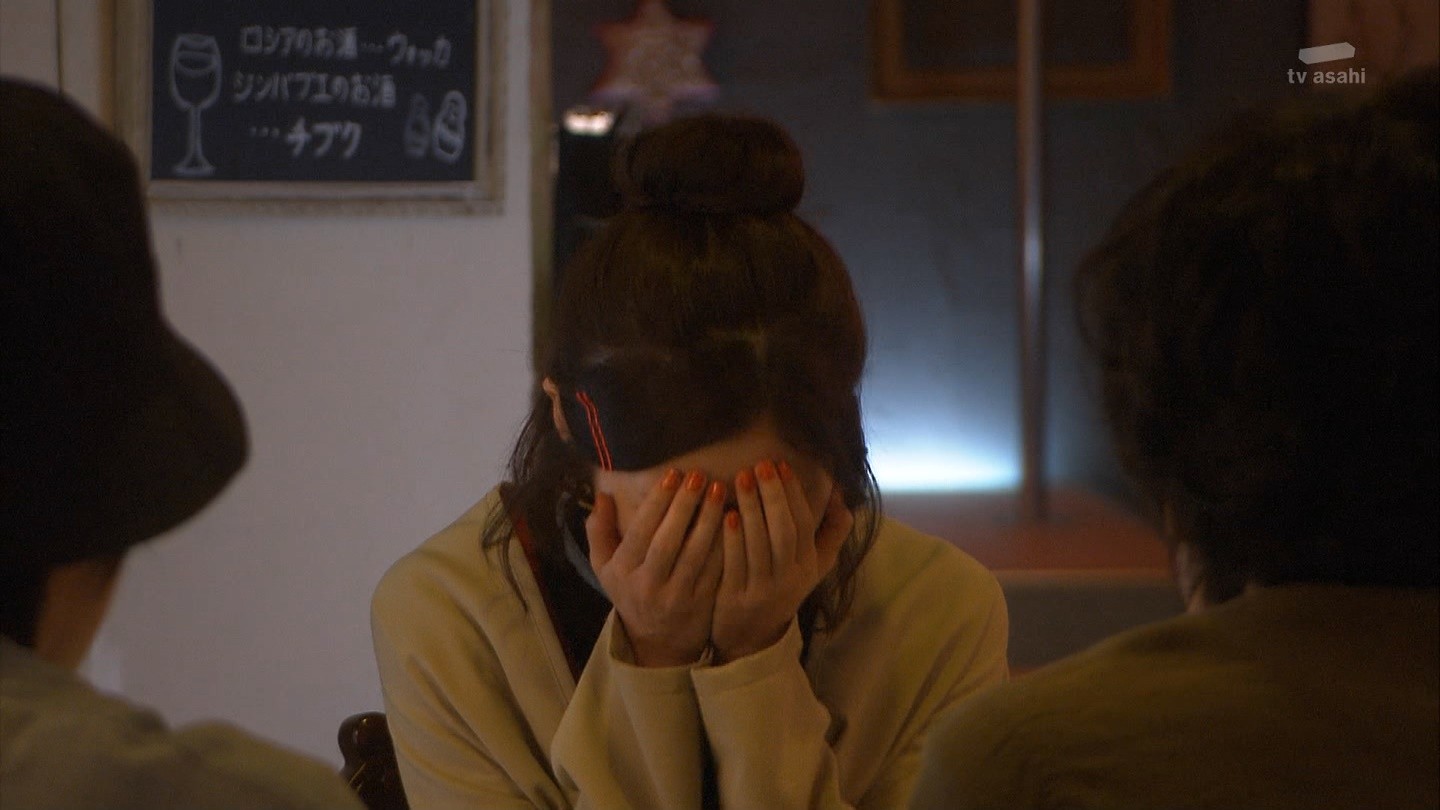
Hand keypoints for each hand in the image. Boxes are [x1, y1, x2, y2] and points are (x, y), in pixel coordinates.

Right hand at [587, 469, 726, 666]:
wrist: (656, 640)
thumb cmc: (630, 591)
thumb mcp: (605, 566)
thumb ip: (599, 531)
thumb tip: (603, 495)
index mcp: (622, 571)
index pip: (640, 531)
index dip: (658, 501)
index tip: (673, 474)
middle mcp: (647, 585)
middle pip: (668, 540)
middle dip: (685, 505)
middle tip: (700, 476)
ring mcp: (676, 597)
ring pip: (696, 554)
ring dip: (709, 520)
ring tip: (720, 491)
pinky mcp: (701, 604)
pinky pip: (715, 569)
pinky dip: (725, 543)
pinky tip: (734, 518)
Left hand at [711, 460, 852, 663]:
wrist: (752, 637)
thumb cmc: (782, 587)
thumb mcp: (814, 564)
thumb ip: (831, 531)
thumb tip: (842, 493)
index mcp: (808, 564)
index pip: (805, 523)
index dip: (794, 493)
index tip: (781, 464)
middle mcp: (790, 576)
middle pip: (785, 531)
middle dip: (774, 495)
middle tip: (760, 465)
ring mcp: (764, 589)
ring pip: (762, 545)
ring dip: (752, 509)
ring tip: (741, 479)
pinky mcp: (738, 598)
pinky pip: (736, 564)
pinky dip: (733, 539)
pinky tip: (726, 515)